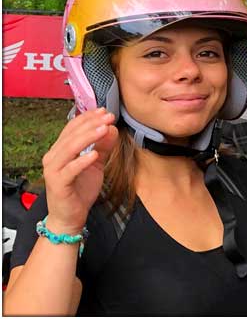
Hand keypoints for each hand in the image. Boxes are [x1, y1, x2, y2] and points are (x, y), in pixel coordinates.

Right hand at [42, 107, 118, 232]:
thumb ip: (103, 147)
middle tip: (108, 117)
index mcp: (61, 150)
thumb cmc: (80, 190)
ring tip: (104, 129)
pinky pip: (70, 169)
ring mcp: (54, 170)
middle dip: (91, 124)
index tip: (104, 111)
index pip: (72, 128)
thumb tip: (112, 128)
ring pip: (69, 149)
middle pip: (71, 135)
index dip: (88, 118)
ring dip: (88, 137)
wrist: (69, 216)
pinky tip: (95, 155)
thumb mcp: (96, 165)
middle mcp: (53, 157)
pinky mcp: (58, 183)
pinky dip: (82, 161)